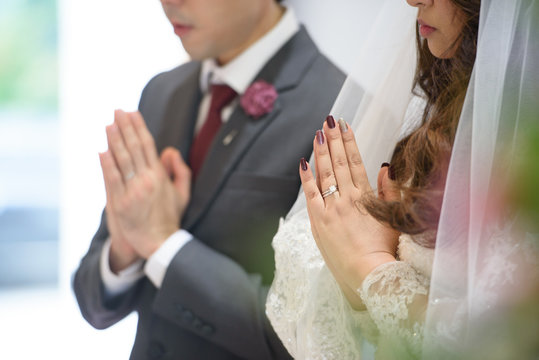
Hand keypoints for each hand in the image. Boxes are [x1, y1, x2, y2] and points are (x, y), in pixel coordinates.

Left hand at [100, 110, 190, 266]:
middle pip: (133, 148)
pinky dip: (106, 164)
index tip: (132, 113)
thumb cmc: (170, 217)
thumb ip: (180, 170)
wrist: (159, 242)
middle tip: (117, 111)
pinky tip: (102, 150)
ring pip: (122, 160)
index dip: (139, 127)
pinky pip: (112, 179)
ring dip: (114, 140)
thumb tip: (170, 151)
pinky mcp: (119, 203)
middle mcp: (146, 180)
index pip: (148, 145)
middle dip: (125, 127)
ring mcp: (132, 191)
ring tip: (109, 124)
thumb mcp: (182, 193)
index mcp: (160, 176)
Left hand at [300, 117, 399, 307]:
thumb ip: (390, 191)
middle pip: (339, 162)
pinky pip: (310, 194)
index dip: (350, 142)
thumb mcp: (393, 217)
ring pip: (325, 173)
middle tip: (329, 120)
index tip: (345, 125)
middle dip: (334, 139)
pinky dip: (306, 177)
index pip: (356, 162)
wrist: (368, 274)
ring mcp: (331, 208)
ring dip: (321, 151)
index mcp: (366, 196)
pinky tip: (303, 161)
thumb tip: (386, 166)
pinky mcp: (318, 221)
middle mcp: (347, 198)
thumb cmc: (383, 250)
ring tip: (318, 132)